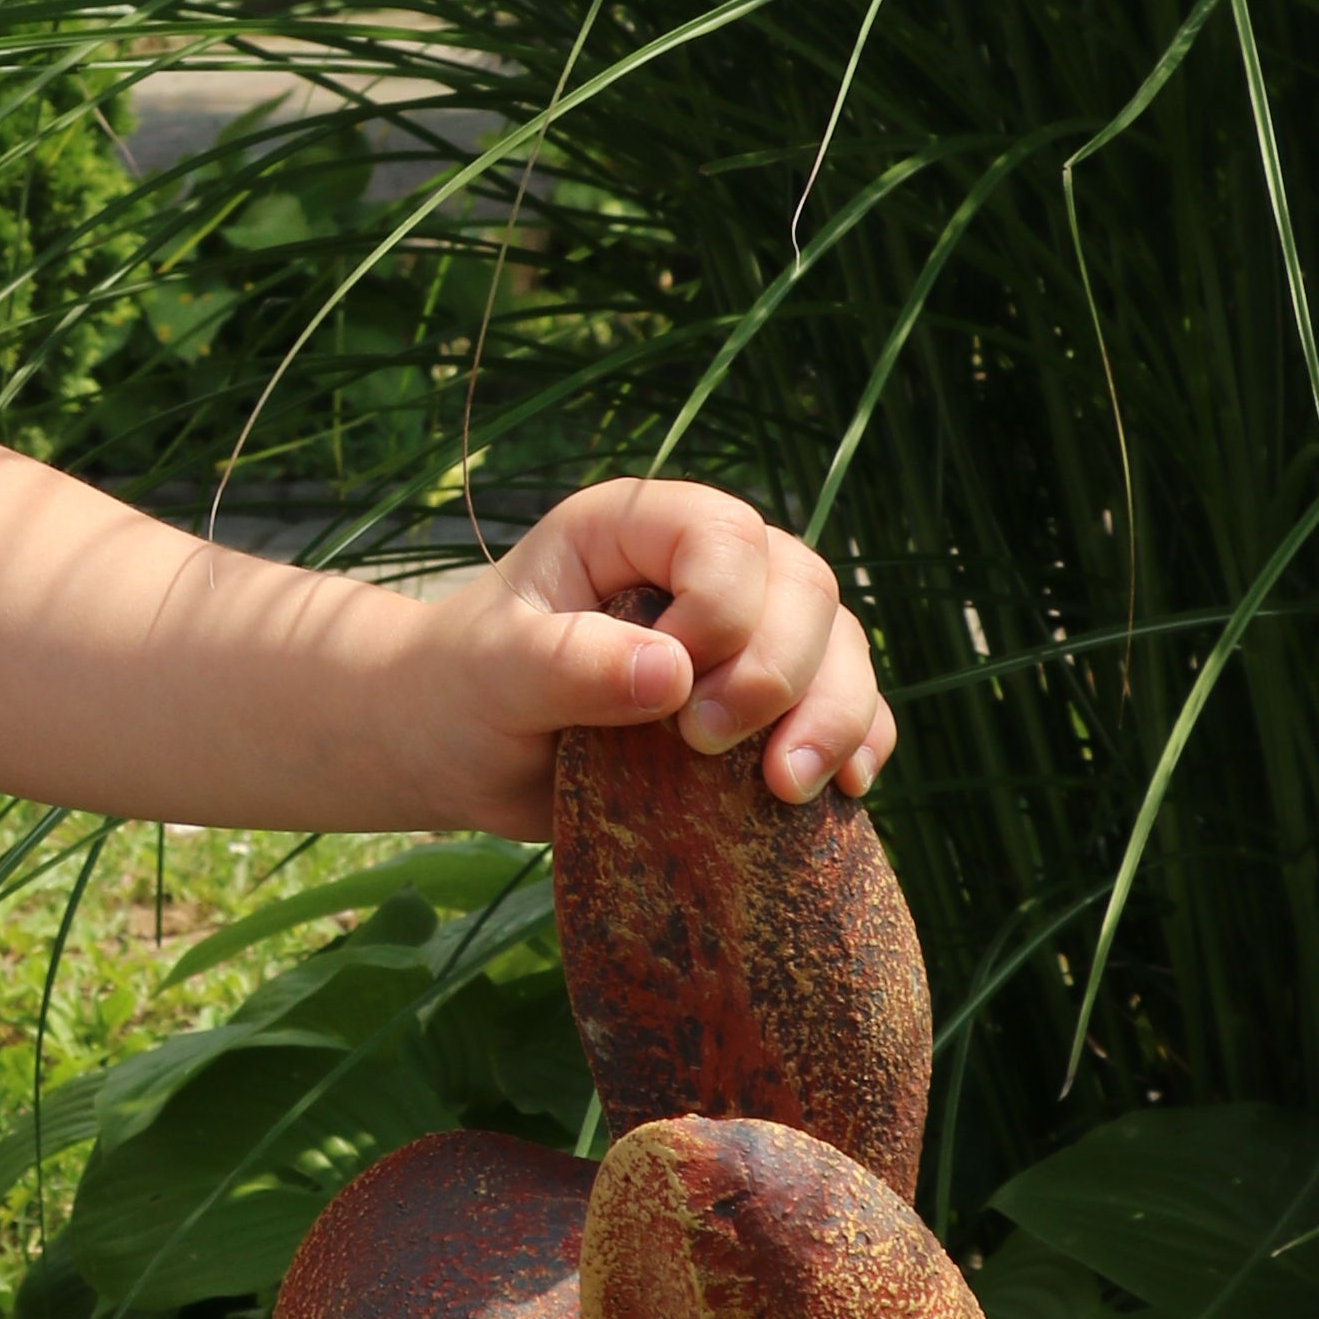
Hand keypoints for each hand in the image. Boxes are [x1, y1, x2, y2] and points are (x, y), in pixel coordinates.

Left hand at [400, 477, 893, 840]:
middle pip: (804, 589)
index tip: (668, 691)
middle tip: (705, 744)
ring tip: (787, 788)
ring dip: (834, 716)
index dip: (722, 610)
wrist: (461, 749)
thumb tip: (671, 673)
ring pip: (840, 646)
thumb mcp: (492, 673)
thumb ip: (566, 663)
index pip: (726, 536)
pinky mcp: (766, 704)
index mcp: (637, 529)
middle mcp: (706, 569)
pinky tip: (843, 789)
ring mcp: (748, 633)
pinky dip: (856, 742)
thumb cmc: (463, 690)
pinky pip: (847, 706)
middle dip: (780, 673)